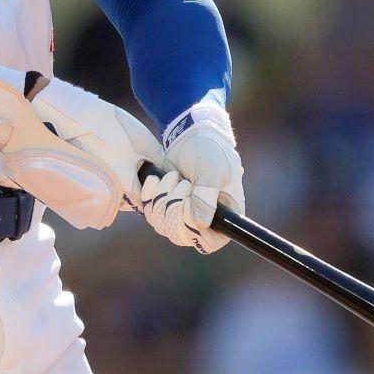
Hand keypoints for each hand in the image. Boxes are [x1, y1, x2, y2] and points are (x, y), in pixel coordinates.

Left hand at [140, 100, 243, 252]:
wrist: (191, 132)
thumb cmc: (210, 149)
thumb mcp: (212, 170)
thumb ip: (206, 196)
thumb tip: (201, 223)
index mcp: (224, 214)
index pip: (211, 242)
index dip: (196, 231)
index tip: (188, 207)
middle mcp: (203, 218)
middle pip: (181, 236)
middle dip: (175, 211)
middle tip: (182, 184)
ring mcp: (182, 213)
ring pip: (163, 227)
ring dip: (162, 200)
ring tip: (172, 176)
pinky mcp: (165, 204)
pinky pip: (151, 214)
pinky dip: (150, 196)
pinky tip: (156, 178)